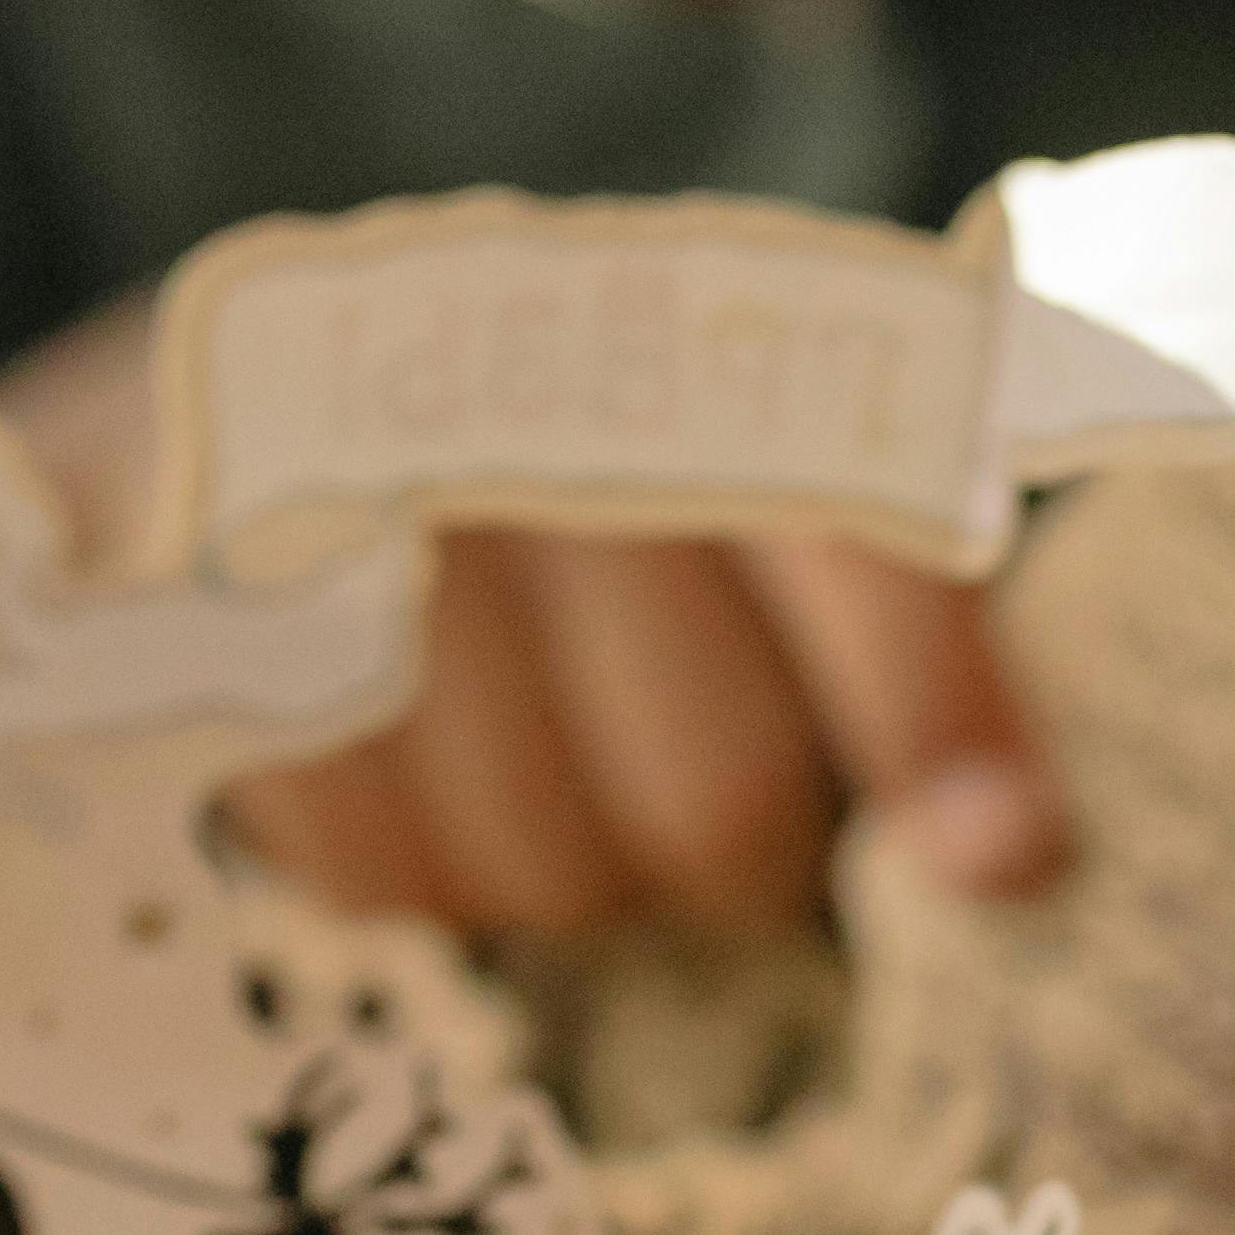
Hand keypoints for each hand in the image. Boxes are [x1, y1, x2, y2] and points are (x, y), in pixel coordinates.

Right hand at [0, 295, 1068, 932]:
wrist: (251, 361)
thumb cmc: (571, 453)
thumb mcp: (754, 483)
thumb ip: (912, 653)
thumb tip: (1016, 856)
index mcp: (716, 360)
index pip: (873, 562)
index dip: (943, 722)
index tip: (1007, 859)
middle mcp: (550, 419)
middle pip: (716, 796)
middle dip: (726, 842)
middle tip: (676, 775)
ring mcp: (369, 516)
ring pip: (551, 866)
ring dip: (562, 860)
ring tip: (527, 747)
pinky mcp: (218, 622)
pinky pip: (387, 874)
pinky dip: (414, 858)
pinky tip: (399, 754)